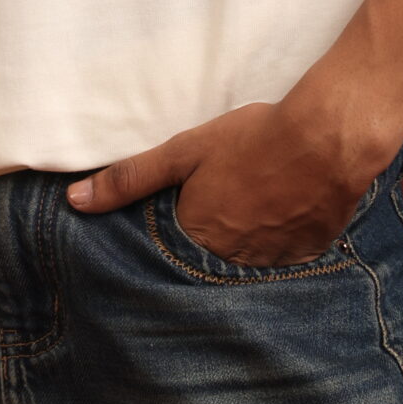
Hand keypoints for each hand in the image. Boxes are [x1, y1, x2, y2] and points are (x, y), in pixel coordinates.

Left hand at [65, 98, 386, 265]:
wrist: (327, 139)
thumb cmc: (252, 139)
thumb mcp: (183, 151)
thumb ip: (130, 178)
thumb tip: (75, 201)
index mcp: (197, 239)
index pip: (171, 254)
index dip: (175, 232)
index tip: (185, 213)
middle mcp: (232, 263)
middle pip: (210, 260)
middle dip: (210, 240)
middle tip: (226, 203)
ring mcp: (273, 264)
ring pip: (247, 261)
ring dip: (244, 242)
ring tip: (254, 204)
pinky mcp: (307, 256)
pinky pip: (284, 258)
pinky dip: (279, 240)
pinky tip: (284, 211)